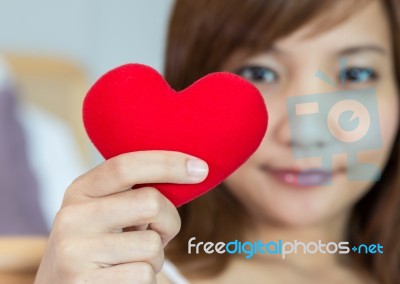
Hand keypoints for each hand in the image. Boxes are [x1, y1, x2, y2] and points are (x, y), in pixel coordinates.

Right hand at [34, 151, 207, 283]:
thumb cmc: (101, 244)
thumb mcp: (107, 211)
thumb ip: (133, 193)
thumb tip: (191, 170)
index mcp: (80, 190)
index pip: (126, 166)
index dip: (168, 163)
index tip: (201, 169)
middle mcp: (72, 216)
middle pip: (151, 202)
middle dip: (169, 221)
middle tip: (159, 233)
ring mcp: (74, 251)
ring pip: (152, 245)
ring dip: (155, 257)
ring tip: (132, 260)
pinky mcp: (83, 283)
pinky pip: (144, 275)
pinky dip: (146, 279)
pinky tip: (123, 278)